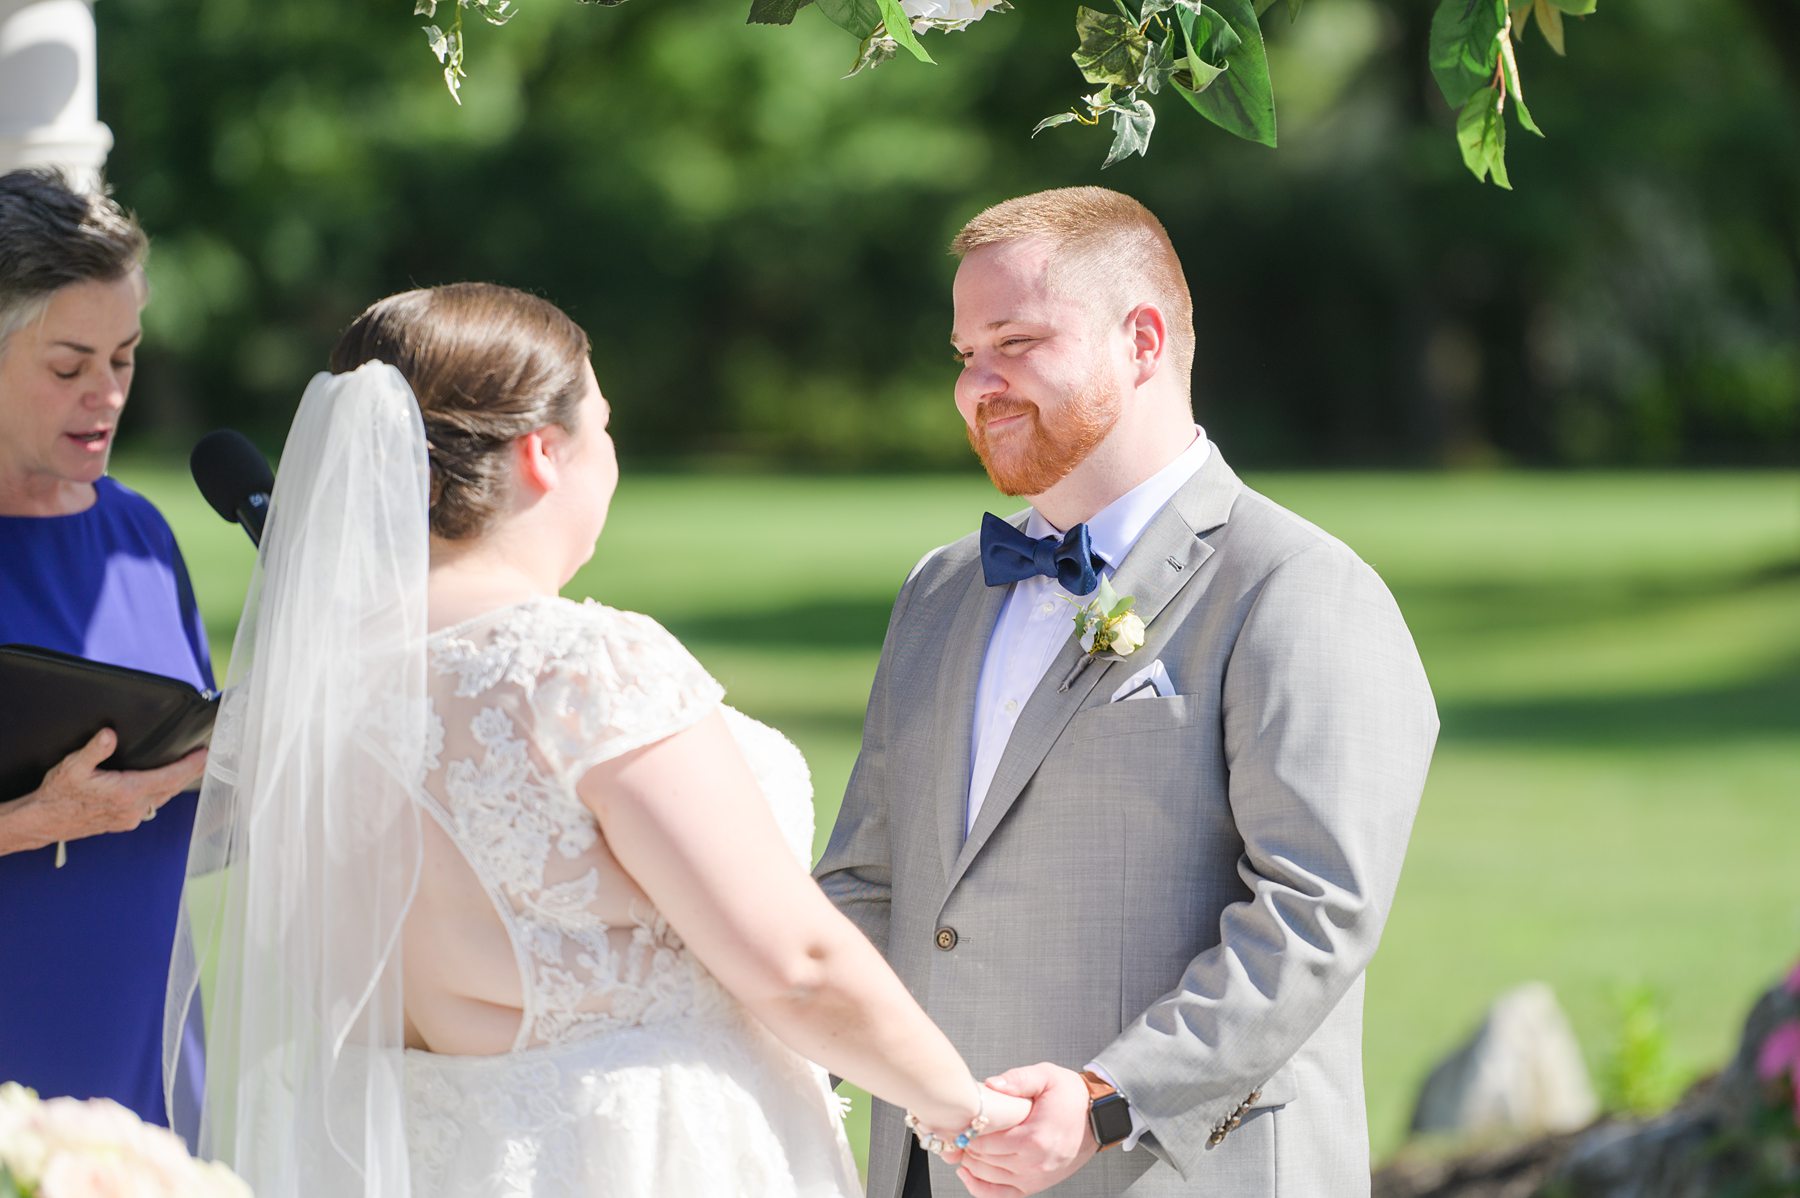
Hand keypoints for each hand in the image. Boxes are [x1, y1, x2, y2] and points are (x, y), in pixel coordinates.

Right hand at [14, 729, 206, 847]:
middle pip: (172, 787)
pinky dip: (163, 793)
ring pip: (163, 798)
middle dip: (191, 771)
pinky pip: (152, 806)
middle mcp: (133, 808)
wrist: (43, 821)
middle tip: (206, 757)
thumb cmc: (57, 794)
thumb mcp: (72, 767)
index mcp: (126, 793)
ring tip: (192, 768)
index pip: (169, 777)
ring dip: (178, 783)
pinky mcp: (124, 822)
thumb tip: (109, 735)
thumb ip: (94, 750)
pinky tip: (166, 786)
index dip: (190, 765)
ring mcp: (130, 818)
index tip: (205, 754)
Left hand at [954, 1063, 1096, 1197]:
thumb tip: (992, 1085)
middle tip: (957, 1132)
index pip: (986, 1143)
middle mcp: (1035, 1162)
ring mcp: (1036, 1177)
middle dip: (967, 1147)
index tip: (961, 1121)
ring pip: (990, 1178)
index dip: (968, 1133)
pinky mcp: (1037, 1185)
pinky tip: (970, 1175)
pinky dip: (982, 1188)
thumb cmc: (1071, 1097)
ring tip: (962, 1148)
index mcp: (1035, 1137)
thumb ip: (1018, 1080)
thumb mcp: (1047, 1076)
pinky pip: (1003, 1195)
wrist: (1096, 1118)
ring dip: (972, 1165)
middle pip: (984, 1162)